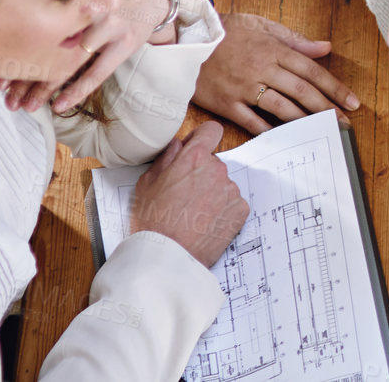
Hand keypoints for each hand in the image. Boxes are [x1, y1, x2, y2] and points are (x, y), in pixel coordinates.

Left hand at [0, 0, 167, 113]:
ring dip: (44, 87)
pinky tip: (58, 105)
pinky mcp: (126, 42)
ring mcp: (110, 25)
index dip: (15, 51)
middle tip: (6, 98)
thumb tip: (8, 31)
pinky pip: (97, 73)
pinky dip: (76, 90)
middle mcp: (90, 7)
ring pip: (69, 63)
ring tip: (26, 106)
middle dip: (25, 75)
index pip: (37, 27)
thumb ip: (52, 4)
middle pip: (49, 46)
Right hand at [130, 120, 248, 265]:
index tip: (196, 149)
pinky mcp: (240, 210)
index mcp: (193, 158)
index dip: (202, 138)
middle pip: (213, 162)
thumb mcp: (147, 184)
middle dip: (202, 174)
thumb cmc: (153, 222)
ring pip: (222, 184)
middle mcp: (217, 169)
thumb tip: (178, 144)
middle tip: (185, 196)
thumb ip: (166, 158)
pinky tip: (205, 223)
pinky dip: (222, 211)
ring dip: (212, 193)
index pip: (211, 130)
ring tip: (193, 215)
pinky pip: (232, 203)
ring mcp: (231, 190)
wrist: (168, 257)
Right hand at [192, 13, 362, 135]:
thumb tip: (325, 47)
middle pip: (302, 92)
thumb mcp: (260, 26)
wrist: (185, 40)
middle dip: (327, 108)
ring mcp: (244, 88)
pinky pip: (252, 121)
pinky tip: (286, 139)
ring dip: (305, 121)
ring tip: (322, 130)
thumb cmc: (225, 32)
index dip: (334, 88)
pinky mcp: (226, 103)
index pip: (312, 71)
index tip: (352, 101)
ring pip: (282, 108)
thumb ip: (294, 39)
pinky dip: (270, 131)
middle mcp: (262, 69)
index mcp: (273, 49)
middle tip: (344, 123)